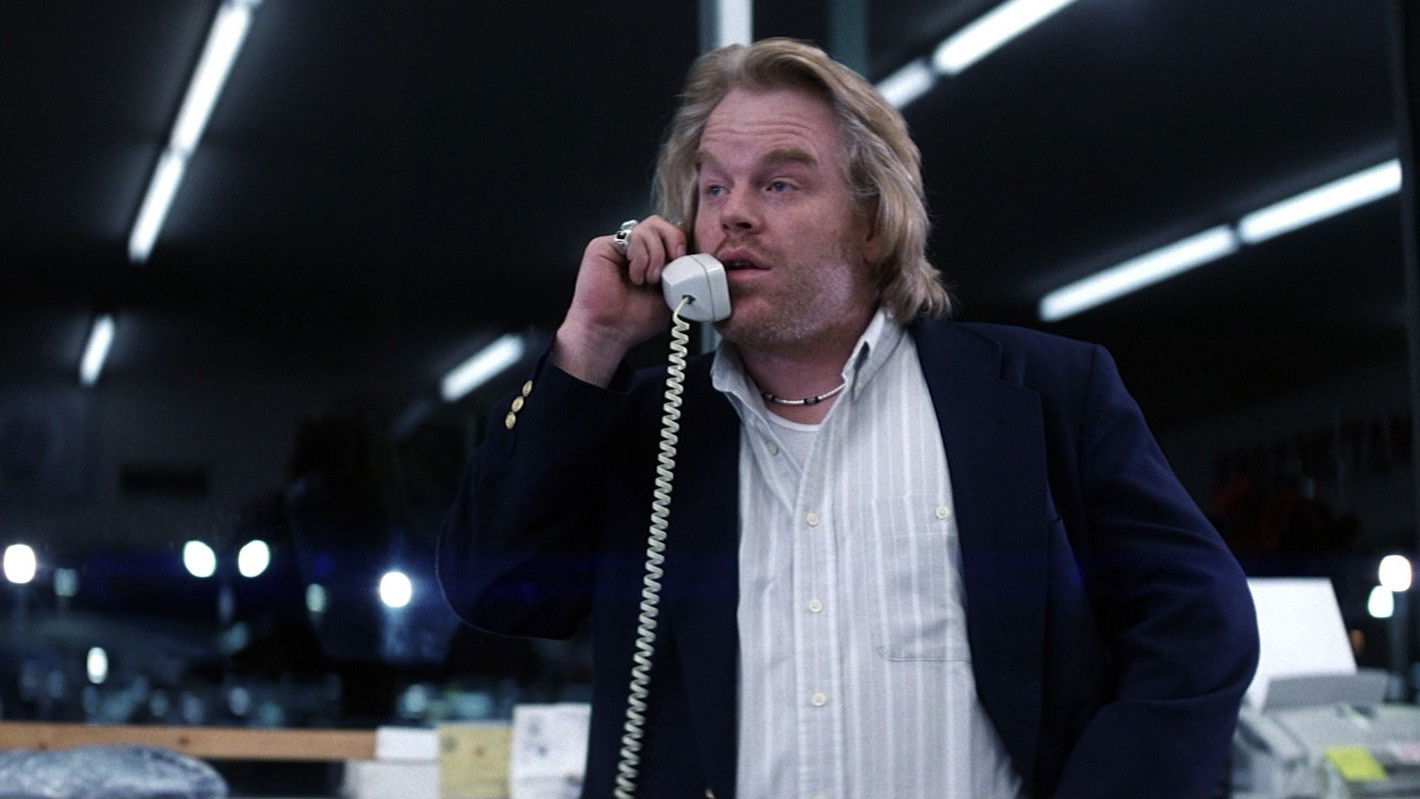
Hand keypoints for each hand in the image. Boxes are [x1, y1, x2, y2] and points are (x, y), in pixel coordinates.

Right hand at [553, 216, 687, 385]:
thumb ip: (680, 276)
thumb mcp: (669, 297)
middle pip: (660, 223)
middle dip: (672, 240)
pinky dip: (640, 257)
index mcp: (651, 259)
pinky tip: (635, 276)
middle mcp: (635, 250)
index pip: (669, 234)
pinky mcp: (603, 246)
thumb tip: (693, 262)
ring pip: (648, 227)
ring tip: (648, 279)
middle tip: (672, 261)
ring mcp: (619, 246)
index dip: (679, 242)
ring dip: (655, 254)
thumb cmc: (633, 320)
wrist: (610, 331)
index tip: (683, 260)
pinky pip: (631, 236)